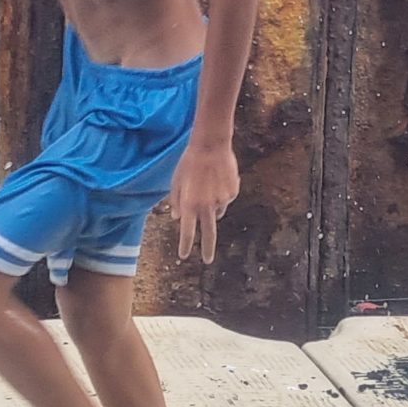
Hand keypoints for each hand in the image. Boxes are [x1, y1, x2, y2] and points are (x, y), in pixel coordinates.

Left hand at [169, 144, 239, 262]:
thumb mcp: (175, 182)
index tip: (184, 256)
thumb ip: (176, 201)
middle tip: (207, 261)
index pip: (187, 231)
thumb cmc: (189, 162)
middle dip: (207, 249)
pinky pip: (226, 199)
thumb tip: (177, 218)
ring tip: (207, 185)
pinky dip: (221, 193)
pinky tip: (217, 177)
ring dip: (212, 206)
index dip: (185, 245)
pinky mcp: (232, 193)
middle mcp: (206, 206)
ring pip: (217, 212)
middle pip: (208, 233)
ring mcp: (222, 200)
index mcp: (190, 204)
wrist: (211, 145)